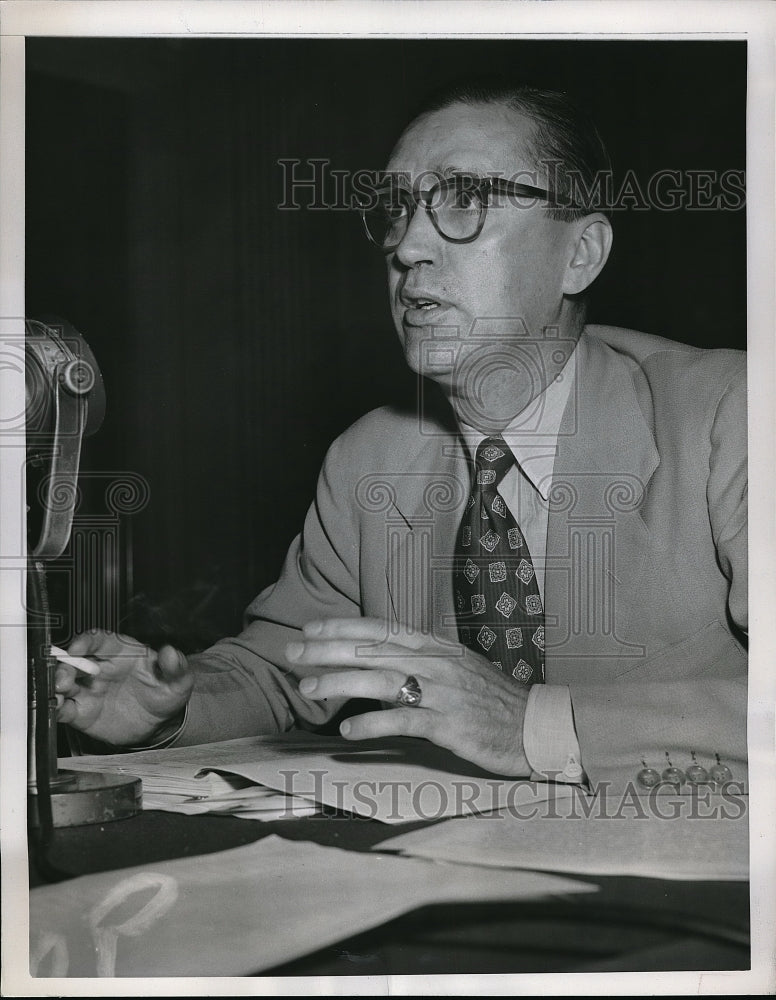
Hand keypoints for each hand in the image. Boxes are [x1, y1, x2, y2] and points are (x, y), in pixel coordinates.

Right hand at [55, 630, 192, 746]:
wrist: (159, 722)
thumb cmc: (165, 693)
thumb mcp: (178, 681)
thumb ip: (175, 667)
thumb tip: (171, 653)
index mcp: (121, 652)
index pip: (99, 640)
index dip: (86, 641)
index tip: (78, 647)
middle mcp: (99, 668)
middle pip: (75, 660)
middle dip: (65, 666)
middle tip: (64, 679)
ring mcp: (89, 689)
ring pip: (64, 683)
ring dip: (56, 686)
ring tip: (58, 694)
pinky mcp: (82, 712)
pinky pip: (64, 708)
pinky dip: (57, 708)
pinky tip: (57, 709)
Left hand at [289, 617, 530, 776]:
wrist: (536, 725)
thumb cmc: (492, 700)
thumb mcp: (455, 670)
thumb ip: (418, 665)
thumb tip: (376, 670)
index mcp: (436, 647)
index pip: (381, 628)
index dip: (342, 627)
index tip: (310, 628)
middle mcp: (436, 663)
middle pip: (372, 650)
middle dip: (327, 650)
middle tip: (292, 651)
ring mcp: (443, 693)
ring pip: (381, 682)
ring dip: (339, 683)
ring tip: (306, 688)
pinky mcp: (449, 725)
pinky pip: (404, 722)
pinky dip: (373, 724)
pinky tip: (347, 731)